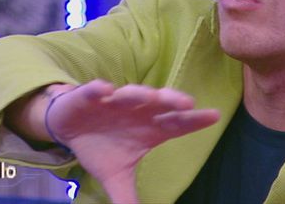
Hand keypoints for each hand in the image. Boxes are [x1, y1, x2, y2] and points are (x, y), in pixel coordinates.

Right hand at [46, 79, 219, 202]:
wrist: (69, 129)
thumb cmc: (101, 147)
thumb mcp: (116, 177)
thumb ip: (129, 197)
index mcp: (149, 128)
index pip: (176, 124)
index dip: (195, 121)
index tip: (215, 116)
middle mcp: (137, 110)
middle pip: (159, 104)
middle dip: (172, 101)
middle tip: (188, 103)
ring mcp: (114, 101)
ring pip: (130, 94)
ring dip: (139, 94)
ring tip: (150, 96)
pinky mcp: (90, 97)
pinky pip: (95, 91)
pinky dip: (99, 90)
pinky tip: (105, 90)